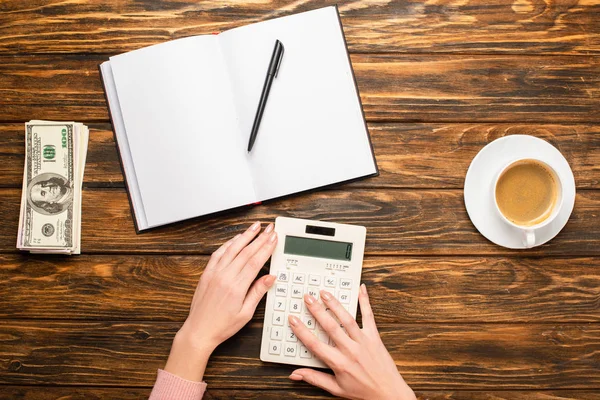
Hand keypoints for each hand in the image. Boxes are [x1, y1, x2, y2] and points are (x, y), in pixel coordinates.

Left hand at [164, 221, 277, 381]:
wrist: (199, 330)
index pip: (255, 261)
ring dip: (245, 236)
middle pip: (246, 252)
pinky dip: (229, 244)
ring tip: (255, 227)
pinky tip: (236, 239)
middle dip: (260, 238)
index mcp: (236, 287)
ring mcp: (214, 273)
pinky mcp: (207, 273)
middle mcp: (224, 276)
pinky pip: (218, 253)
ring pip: (232, 249)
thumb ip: (258, 292)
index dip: (266, 247)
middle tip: (269, 229)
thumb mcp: (246, 313)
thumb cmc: (222, 325)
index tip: (274, 238)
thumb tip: (270, 277)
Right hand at [288, 284, 415, 399]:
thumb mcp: (336, 389)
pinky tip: (361, 289)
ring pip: (347, 319)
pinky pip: (369, 316)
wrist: (389, 394)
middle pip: (330, 327)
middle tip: (307, 298)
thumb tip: (295, 374)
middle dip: (317, 310)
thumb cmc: (363, 392)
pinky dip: (365, 302)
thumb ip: (314, 378)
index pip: (315, 344)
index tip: (293, 319)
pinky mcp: (375, 337)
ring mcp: (363, 342)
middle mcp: (350, 350)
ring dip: (335, 304)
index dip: (302, 331)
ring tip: (325, 292)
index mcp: (339, 363)